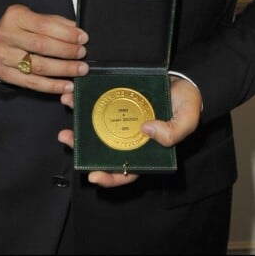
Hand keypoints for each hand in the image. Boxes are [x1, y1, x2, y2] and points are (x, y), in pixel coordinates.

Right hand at [0, 3, 88, 92]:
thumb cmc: (21, 28)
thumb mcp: (35, 18)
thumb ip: (56, 23)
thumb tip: (78, 32)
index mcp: (15, 16)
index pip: (44, 25)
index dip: (66, 33)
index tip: (82, 38)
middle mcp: (6, 35)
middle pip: (41, 46)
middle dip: (66, 51)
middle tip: (82, 54)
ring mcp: (3, 56)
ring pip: (38, 66)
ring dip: (63, 69)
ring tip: (80, 70)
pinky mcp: (4, 73)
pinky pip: (32, 83)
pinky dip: (52, 86)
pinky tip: (67, 85)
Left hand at [57, 76, 200, 187]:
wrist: (186, 78)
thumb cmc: (188, 104)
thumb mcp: (186, 120)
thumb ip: (172, 133)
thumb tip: (146, 130)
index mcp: (145, 150)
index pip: (125, 171)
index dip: (109, 177)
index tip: (94, 175)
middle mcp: (130, 136)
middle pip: (103, 148)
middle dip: (81, 146)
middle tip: (66, 137)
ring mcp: (122, 118)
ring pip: (97, 124)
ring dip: (79, 116)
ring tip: (67, 104)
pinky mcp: (118, 99)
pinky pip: (100, 101)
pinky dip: (87, 97)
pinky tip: (77, 89)